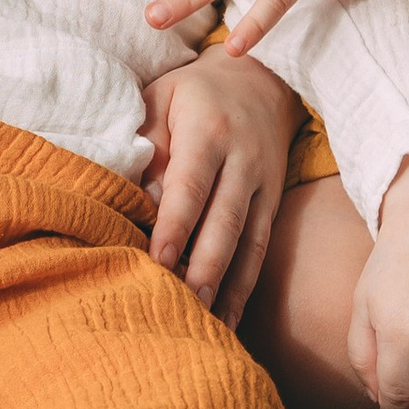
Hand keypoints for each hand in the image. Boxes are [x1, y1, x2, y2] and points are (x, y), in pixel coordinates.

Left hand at [141, 48, 296, 324]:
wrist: (261, 80)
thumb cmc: (193, 93)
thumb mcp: (162, 99)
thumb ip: (146, 145)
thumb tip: (135, 201)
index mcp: (209, 131)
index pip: (191, 185)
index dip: (175, 225)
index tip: (157, 261)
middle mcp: (243, 161)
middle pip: (225, 221)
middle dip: (205, 267)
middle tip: (184, 305)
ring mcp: (263, 186)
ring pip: (248, 243)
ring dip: (228, 287)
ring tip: (208, 328)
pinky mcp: (273, 205)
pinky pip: (260, 251)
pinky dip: (244, 288)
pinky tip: (227, 322)